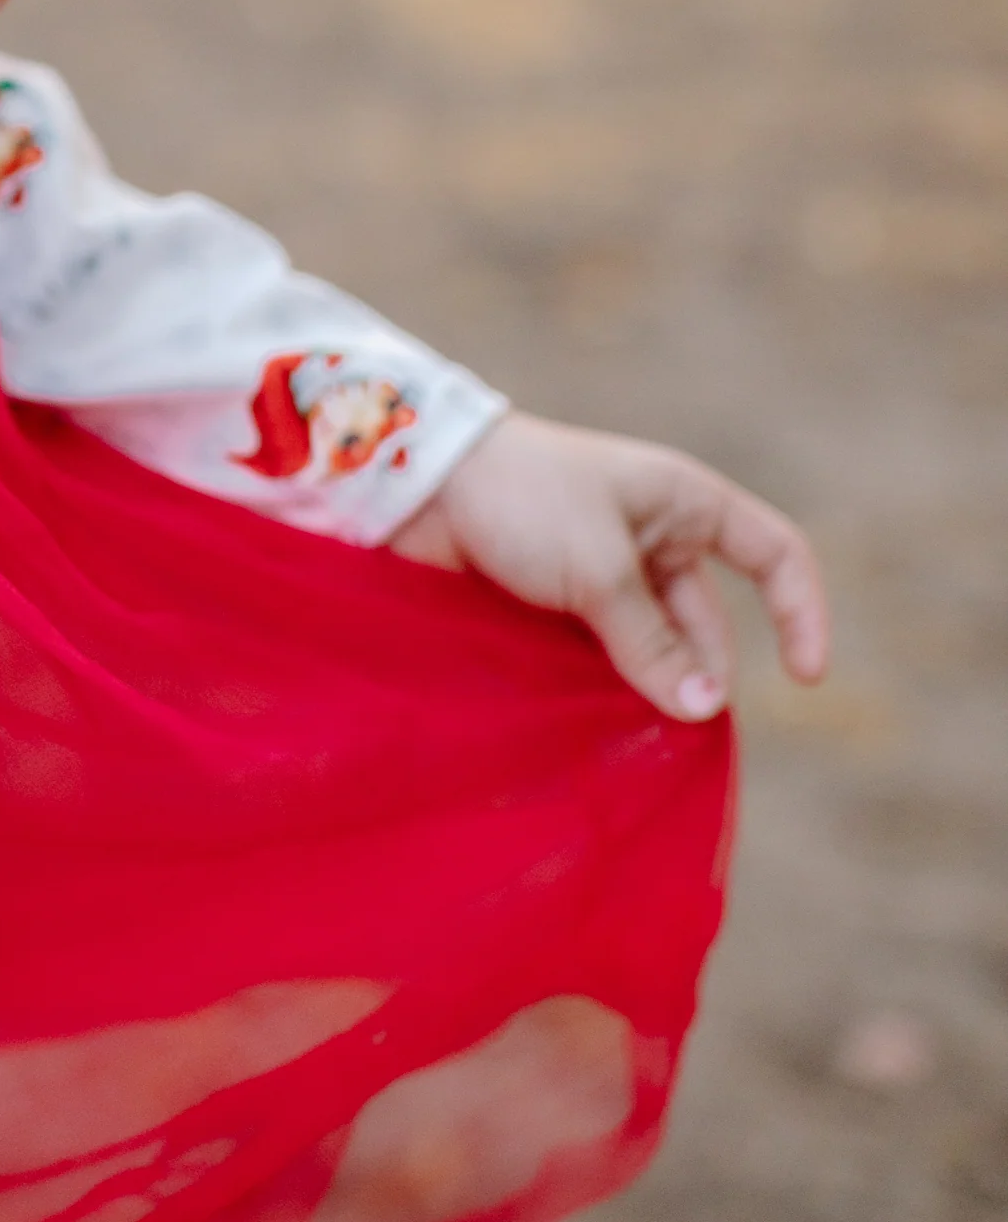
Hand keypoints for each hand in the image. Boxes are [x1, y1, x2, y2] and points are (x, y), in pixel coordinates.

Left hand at [389, 413, 829, 720]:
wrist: (414, 485)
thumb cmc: (521, 501)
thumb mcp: (600, 570)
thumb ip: (651, 643)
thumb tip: (701, 710)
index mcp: (684, 503)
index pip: (775, 555)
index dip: (801, 613)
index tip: (805, 678)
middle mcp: (650, 535)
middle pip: (704, 621)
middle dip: (700, 673)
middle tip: (679, 726)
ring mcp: (598, 570)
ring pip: (646, 645)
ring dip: (646, 688)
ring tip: (638, 736)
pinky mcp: (548, 599)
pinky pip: (593, 652)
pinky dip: (598, 687)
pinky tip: (594, 724)